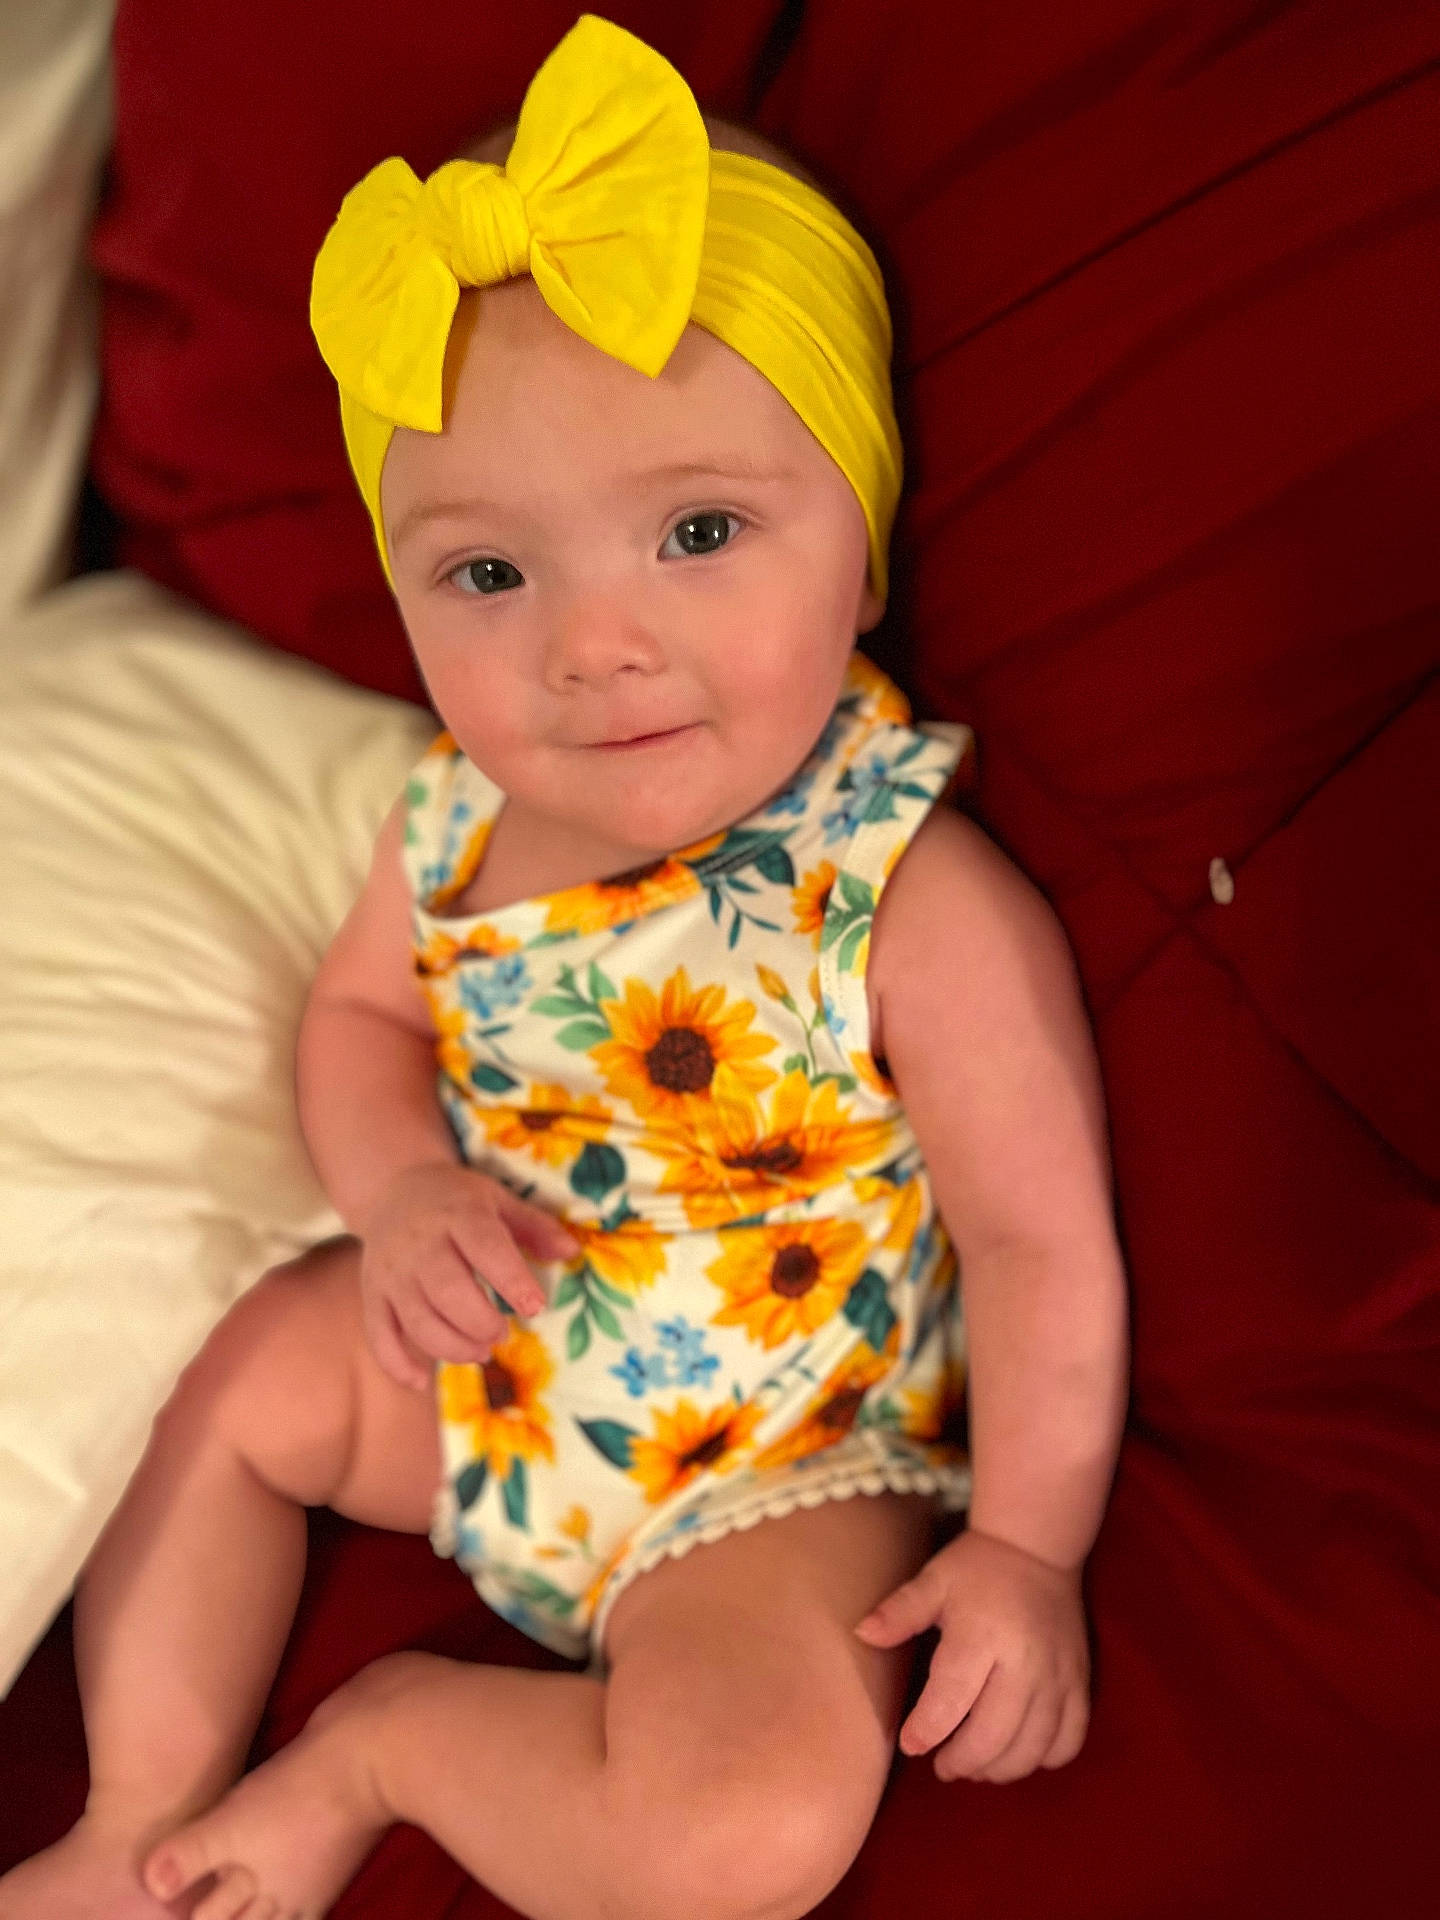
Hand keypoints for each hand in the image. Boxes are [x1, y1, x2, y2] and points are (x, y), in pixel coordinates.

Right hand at [358, 1162, 580, 1390]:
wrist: (393, 1190)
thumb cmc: (457, 1201)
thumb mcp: (498, 1200)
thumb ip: (535, 1227)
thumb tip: (572, 1251)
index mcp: (459, 1214)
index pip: (485, 1247)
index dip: (512, 1280)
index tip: (535, 1307)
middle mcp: (420, 1243)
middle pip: (448, 1291)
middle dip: (480, 1323)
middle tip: (502, 1335)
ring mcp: (392, 1271)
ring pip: (418, 1320)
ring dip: (452, 1347)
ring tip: (480, 1352)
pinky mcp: (373, 1293)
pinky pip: (379, 1335)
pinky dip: (397, 1364)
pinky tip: (420, 1381)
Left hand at [855, 1526, 1089, 1782]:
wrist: (1037, 1548)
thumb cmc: (977, 1567)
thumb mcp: (934, 1581)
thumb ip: (899, 1612)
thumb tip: (861, 1634)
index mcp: (981, 1636)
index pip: (951, 1700)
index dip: (927, 1731)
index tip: (909, 1745)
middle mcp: (1024, 1663)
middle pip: (993, 1737)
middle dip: (962, 1761)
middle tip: (942, 1766)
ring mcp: (1058, 1677)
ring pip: (1031, 1749)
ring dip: (999, 1769)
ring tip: (974, 1765)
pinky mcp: (1079, 1682)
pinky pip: (1068, 1741)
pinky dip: (1043, 1759)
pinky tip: (1018, 1752)